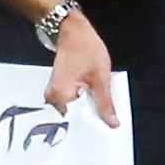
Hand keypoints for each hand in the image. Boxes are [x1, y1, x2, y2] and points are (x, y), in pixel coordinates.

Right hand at [42, 7, 120, 123]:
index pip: (75, 124)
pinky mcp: (59, 90)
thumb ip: (105, 103)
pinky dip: (84, 104)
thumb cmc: (85, 49)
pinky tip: (94, 103)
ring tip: (102, 114)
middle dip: (90, 121)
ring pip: (74, 111)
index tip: (104, 133)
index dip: (91, 128)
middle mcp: (53, 98)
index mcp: (60, 96)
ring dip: (87, 112)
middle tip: (106, 125)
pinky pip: (72, 103)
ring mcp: (54, 94)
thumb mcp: (100, 78)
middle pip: (73, 119)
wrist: (72, 31)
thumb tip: (112, 123)